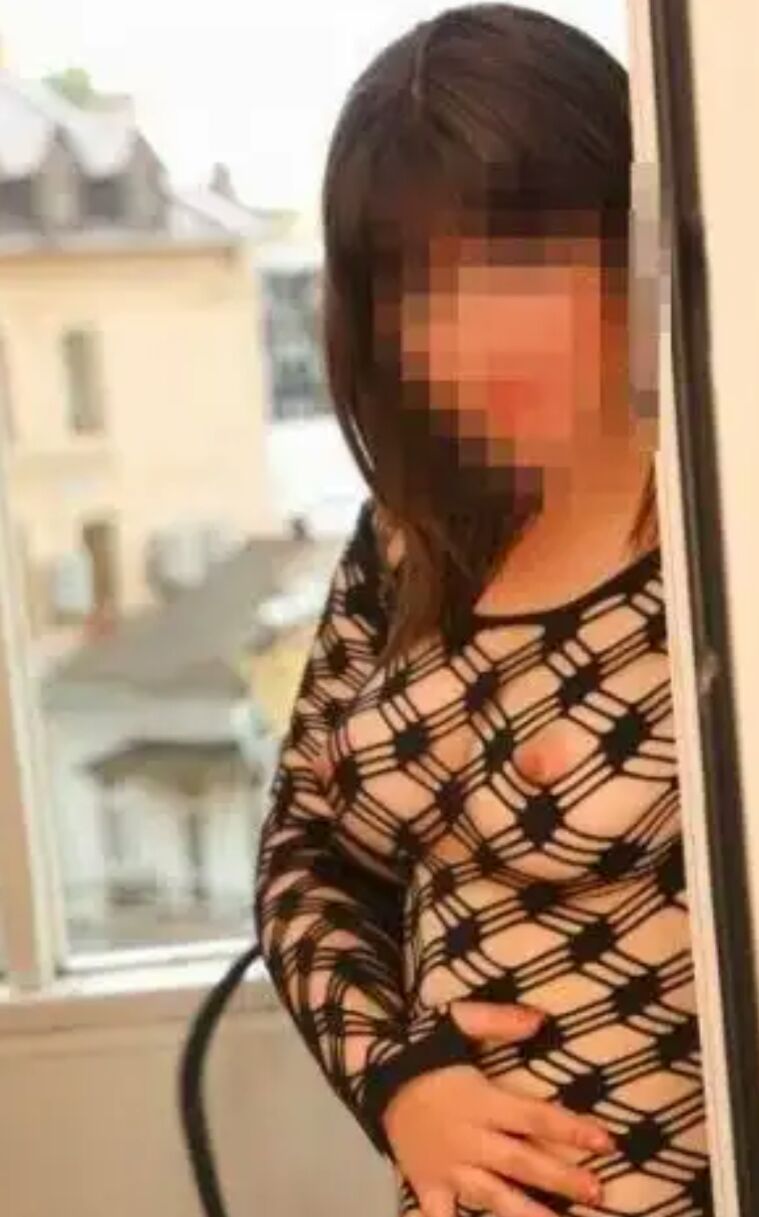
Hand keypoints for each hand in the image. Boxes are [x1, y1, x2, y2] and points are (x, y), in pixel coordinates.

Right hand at [381, 1001, 614, 1216]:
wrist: (375, 1076)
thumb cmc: (424, 1050)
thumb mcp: (458, 1022)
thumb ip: (499, 1021)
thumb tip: (542, 1019)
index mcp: (480, 1100)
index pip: (534, 1116)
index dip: (570, 1129)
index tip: (606, 1141)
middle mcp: (469, 1138)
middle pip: (522, 1161)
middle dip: (561, 1177)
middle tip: (598, 1190)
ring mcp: (448, 1168)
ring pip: (493, 1196)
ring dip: (528, 1214)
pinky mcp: (428, 1185)